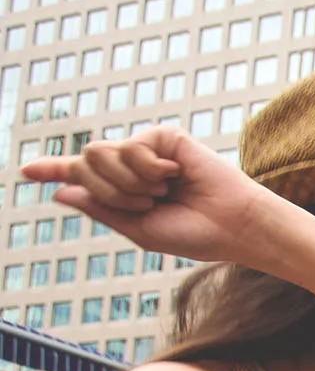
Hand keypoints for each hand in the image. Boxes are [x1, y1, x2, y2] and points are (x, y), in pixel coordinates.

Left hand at [22, 126, 276, 265]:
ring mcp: (147, 149)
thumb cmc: (193, 233)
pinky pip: (131, 147)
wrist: (232, 226)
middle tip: (143, 203)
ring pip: (101, 154)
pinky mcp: (164, 137)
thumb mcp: (138, 228)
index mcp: (124, 192)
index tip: (25, 172)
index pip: (81, 177)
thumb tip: (62, 190)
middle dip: (107, 190)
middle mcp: (132, 167)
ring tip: (160, 192)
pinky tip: (173, 175)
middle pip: (85, 163)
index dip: (53, 171)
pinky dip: (148, 170)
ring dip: (128, 183)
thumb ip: (99, 208)